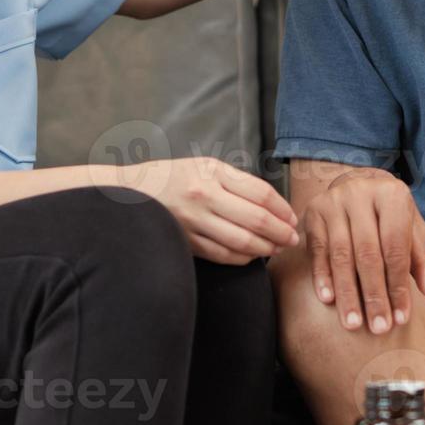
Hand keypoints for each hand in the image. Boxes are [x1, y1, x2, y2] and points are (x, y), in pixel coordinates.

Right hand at [122, 157, 298, 264]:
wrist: (132, 191)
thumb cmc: (175, 177)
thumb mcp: (205, 166)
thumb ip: (236, 182)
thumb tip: (272, 205)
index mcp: (212, 172)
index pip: (260, 193)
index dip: (282, 208)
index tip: (292, 217)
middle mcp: (203, 196)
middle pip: (255, 220)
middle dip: (281, 232)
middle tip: (293, 238)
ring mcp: (193, 221)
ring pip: (241, 242)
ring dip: (265, 249)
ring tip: (277, 249)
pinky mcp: (186, 241)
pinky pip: (223, 255)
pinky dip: (243, 258)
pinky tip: (253, 256)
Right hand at [303, 168, 424, 333]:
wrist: (359, 187)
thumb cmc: (392, 220)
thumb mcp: (414, 237)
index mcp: (392, 196)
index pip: (395, 248)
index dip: (398, 286)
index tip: (400, 319)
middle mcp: (361, 193)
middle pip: (367, 253)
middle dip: (373, 295)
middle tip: (378, 328)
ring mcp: (334, 201)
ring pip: (340, 254)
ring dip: (347, 292)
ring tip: (353, 323)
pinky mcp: (314, 212)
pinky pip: (317, 250)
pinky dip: (322, 276)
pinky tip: (328, 300)